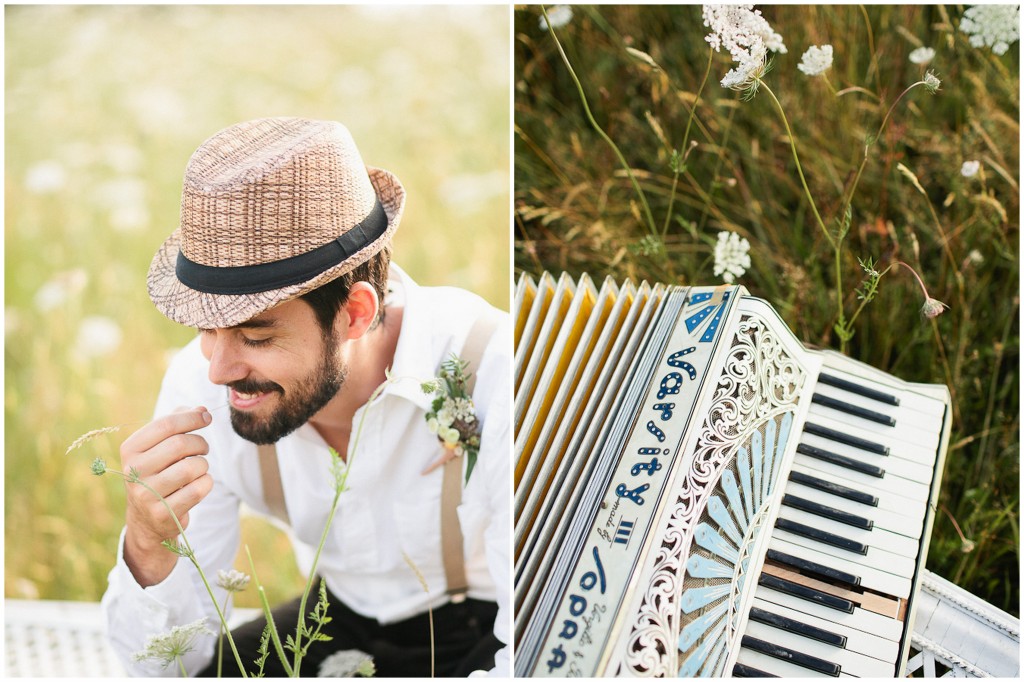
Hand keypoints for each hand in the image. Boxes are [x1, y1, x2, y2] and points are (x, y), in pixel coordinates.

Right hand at [119, 406, 213, 585]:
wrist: (147, 519)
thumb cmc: (158, 472)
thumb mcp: (158, 446)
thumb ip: (178, 422)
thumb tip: (202, 410)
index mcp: (130, 449)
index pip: (165, 425)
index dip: (192, 418)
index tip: (207, 417)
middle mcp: (133, 471)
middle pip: (180, 444)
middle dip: (200, 443)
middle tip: (203, 448)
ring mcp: (146, 495)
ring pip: (192, 467)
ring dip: (203, 464)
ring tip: (198, 468)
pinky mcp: (163, 513)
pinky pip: (199, 489)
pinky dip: (206, 482)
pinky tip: (199, 483)